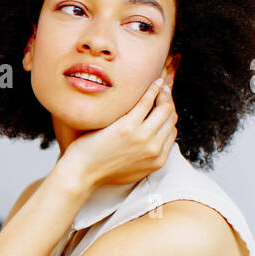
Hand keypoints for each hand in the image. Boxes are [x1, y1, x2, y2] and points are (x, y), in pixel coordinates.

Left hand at [54, 72, 175, 190]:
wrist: (82, 173)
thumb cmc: (102, 170)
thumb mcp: (133, 170)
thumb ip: (147, 158)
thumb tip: (153, 144)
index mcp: (157, 160)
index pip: (172, 131)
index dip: (169, 115)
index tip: (164, 104)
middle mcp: (154, 148)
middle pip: (170, 118)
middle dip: (169, 101)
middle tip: (164, 89)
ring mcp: (142, 137)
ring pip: (164, 109)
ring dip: (164, 93)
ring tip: (159, 84)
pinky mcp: (127, 126)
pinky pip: (146, 102)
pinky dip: (153, 89)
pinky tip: (153, 82)